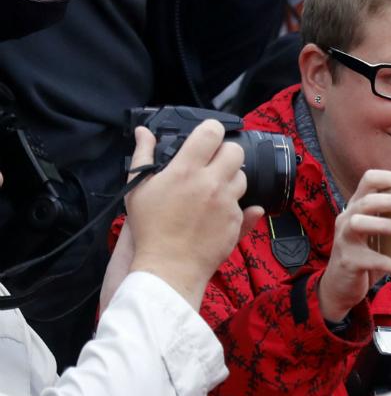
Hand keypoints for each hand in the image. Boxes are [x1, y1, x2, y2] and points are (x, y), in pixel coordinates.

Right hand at [124, 121, 262, 308]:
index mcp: (186, 170)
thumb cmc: (151, 228)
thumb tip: (145, 132)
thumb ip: (144, 155)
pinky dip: (234, 204)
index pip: (211, 134)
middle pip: (235, 152)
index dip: (212, 129)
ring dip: (232, 178)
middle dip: (227, 152)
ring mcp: (227, 203)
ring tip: (215, 188)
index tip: (208, 134)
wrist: (170, 266)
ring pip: (243, 178)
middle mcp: (211, 183)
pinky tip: (219, 209)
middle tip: (214, 161)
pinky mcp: (236, 222)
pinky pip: (246, 206)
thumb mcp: (139, 188)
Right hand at [317, 169, 390, 322]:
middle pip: (365, 201)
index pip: (368, 180)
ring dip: (385, 225)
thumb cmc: (365, 257)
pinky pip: (375, 261)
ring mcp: (345, 239)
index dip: (390, 178)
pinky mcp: (349, 261)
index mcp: (357, 207)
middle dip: (390, 200)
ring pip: (360, 224)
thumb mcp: (378, 237)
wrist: (340, 287)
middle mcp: (347, 219)